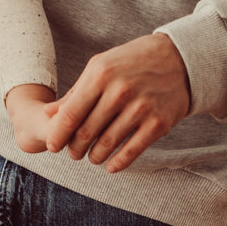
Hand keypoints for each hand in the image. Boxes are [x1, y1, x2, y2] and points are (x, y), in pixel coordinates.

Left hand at [44, 34, 189, 173]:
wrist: (178, 59)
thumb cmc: (131, 61)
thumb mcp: (100, 67)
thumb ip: (76, 92)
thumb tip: (48, 114)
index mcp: (100, 74)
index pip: (71, 113)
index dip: (58, 134)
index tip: (53, 146)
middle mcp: (119, 91)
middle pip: (87, 132)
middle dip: (74, 148)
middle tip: (72, 153)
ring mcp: (140, 108)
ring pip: (107, 144)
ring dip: (95, 156)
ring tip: (91, 157)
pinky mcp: (158, 123)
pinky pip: (133, 150)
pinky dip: (118, 163)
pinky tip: (111, 166)